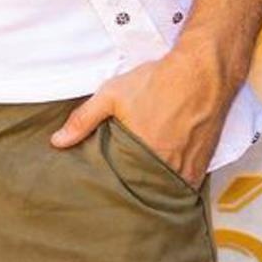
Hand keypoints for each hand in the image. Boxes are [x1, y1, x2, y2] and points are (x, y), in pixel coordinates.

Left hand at [48, 48, 236, 185]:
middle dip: (133, 188)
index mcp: (143, 155)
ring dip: (154, 186)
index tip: (104, 186)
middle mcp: (168, 166)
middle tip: (121, 186)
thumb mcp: (112, 95)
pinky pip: (186, 182)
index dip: (113, 185)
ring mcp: (188, 167)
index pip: (122, 185)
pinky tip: (164, 173)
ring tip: (140, 182)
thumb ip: (83, 120)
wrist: (200, 73)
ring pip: (165, 187)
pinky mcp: (203, 163)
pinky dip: (174, 180)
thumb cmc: (156, 82)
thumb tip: (57, 142)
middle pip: (145, 189)